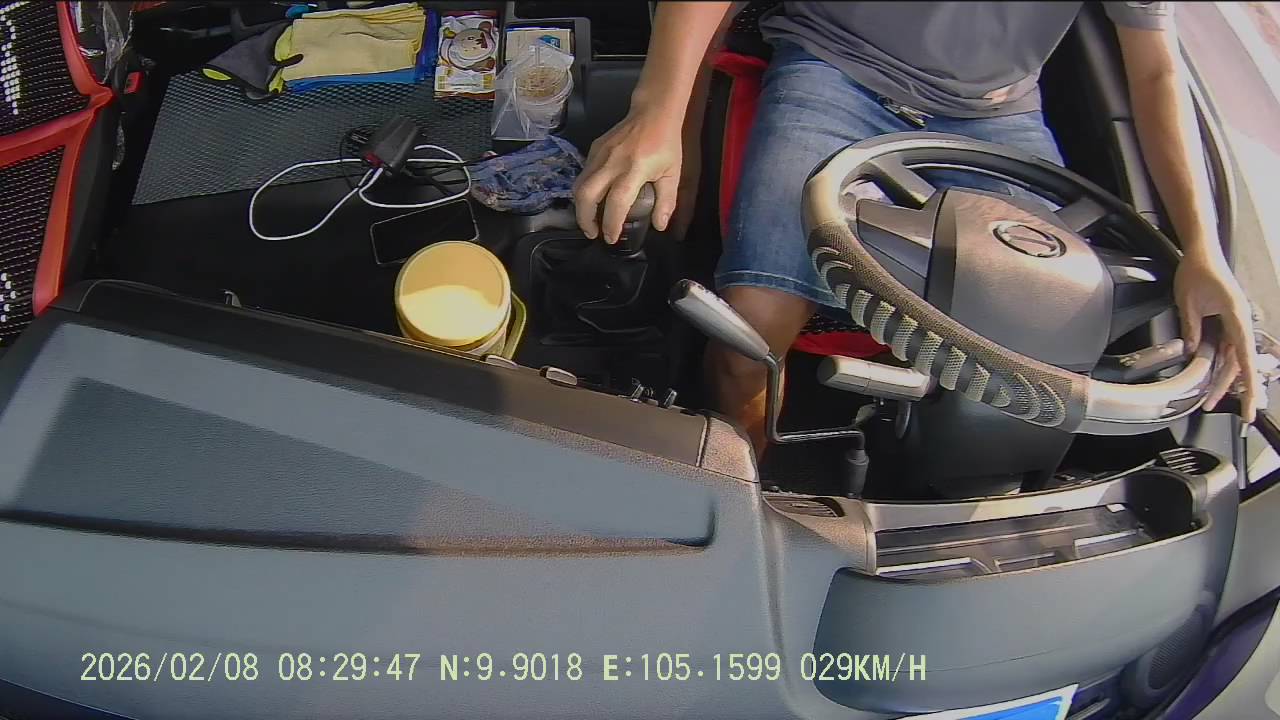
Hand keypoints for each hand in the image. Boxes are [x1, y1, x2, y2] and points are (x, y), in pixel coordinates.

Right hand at [573, 106, 682, 243]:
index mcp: (635, 169)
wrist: (653, 111)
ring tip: (589, 220)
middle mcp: (612, 162)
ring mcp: (600, 154)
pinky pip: (583, 174)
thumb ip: (666, 201)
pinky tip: (593, 199)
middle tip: (593, 233)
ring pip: (579, 185)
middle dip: (585, 219)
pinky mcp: (594, 148)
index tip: (611, 238)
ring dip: (580, 207)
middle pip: (587, 195)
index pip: (617, 202)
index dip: (611, 224)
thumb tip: (659, 226)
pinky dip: (584, 191)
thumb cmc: (666, 143)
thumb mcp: (672, 174)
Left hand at [1174, 257, 1259, 422]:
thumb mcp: (1187, 302)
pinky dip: (1218, 364)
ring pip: (1230, 358)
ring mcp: (1234, 323)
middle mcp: (1239, 322)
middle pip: (1237, 363)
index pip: (1243, 356)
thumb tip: (1190, 351)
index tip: (1250, 403)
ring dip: (1221, 379)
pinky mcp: (1227, 321)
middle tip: (1222, 408)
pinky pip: (1225, 348)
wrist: (1201, 252)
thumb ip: (1191, 328)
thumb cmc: (1197, 271)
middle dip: (1230, 388)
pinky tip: (1210, 378)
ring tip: (1208, 399)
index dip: (1248, 383)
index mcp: (1235, 316)